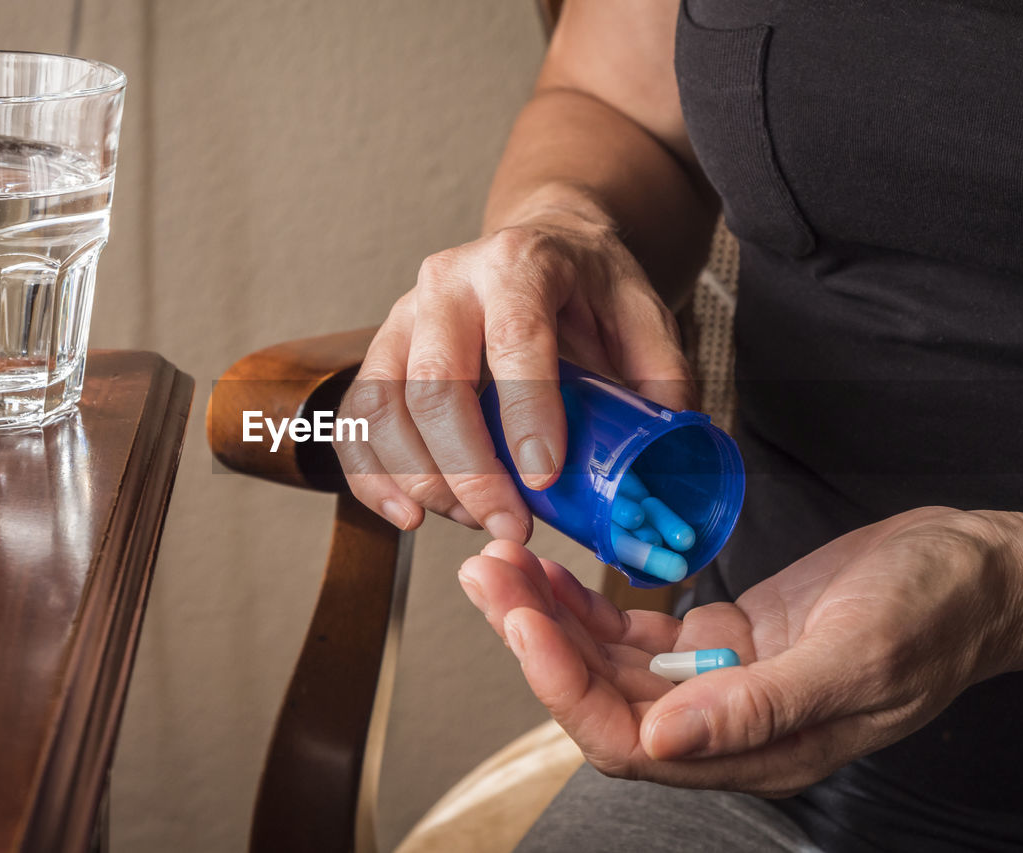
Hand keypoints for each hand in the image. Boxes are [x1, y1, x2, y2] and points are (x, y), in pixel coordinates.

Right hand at [335, 209, 692, 539]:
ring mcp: (403, 316)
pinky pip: (357, 419)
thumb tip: (665, 462)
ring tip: (469, 520)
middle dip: (469, 468)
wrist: (536, 246)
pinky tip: (407, 513)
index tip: (543, 476)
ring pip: (383, 405)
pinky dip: (372, 475)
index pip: (513, 337)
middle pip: (435, 382)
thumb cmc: (586, 287)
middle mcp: (448, 283)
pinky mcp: (381, 353)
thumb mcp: (642, 314)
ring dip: (420, 477)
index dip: (525, 410)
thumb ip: (660, 380)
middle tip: (508, 523)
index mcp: (519, 265)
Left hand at [457, 509, 1022, 796]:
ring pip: (607, 664)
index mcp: (756, 749)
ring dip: (549, 617)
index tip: (520, 618)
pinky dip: (588, 604)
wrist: (974, 572)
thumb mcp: (857, 655)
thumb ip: (763, 707)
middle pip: (600, 699)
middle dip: (535, 641)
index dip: (563, 686)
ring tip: (501, 563)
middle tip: (488, 573)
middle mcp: (725, 726)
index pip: (628, 738)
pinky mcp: (721, 641)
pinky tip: (554, 572)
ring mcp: (719, 682)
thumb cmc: (935, 613)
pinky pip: (636, 634)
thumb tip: (663, 741)